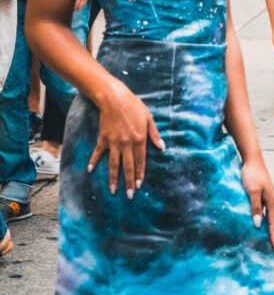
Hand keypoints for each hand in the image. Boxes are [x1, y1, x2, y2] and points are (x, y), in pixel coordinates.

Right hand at [90, 81, 164, 196]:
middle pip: (128, 166)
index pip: (141, 161)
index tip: (139, 185)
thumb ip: (154, 134)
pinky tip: (90, 170)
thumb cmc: (134, 107)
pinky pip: (98, 153)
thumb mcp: (149, 118)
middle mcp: (127, 143)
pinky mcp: (103, 139)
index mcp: (139, 139)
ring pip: (114, 164)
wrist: (114, 99)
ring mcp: (114, 142)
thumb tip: (161, 147)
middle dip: (129, 182)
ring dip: (113, 178)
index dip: (140, 174)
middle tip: (129, 195)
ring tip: (113, 191)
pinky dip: (93, 161)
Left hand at [240, 159, 273, 248]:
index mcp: (272, 200)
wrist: (252, 160)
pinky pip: (270, 211)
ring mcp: (270, 196)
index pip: (273, 221)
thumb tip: (257, 224)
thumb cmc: (251, 174)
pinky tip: (265, 222)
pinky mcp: (266, 194)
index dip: (273, 234)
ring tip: (272, 237)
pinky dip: (270, 220)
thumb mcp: (252, 192)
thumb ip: (255, 208)